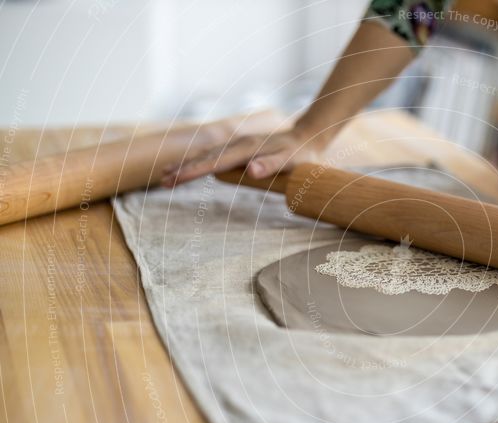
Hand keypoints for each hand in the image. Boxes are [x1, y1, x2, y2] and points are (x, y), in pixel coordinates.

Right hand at [161, 128, 322, 186]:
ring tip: (165, 175)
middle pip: (205, 158)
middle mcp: (238, 145)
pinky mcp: (240, 149)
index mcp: (246, 150)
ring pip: (207, 156)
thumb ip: (271, 166)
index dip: (193, 171)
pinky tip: (189, 167)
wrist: (308, 138)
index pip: (214, 163)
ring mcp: (238, 146)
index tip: (174, 179)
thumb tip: (251, 171)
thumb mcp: (291, 163)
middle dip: (183, 169)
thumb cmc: (301, 155)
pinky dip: (198, 162)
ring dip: (186, 165)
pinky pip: (215, 156)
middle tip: (162, 181)